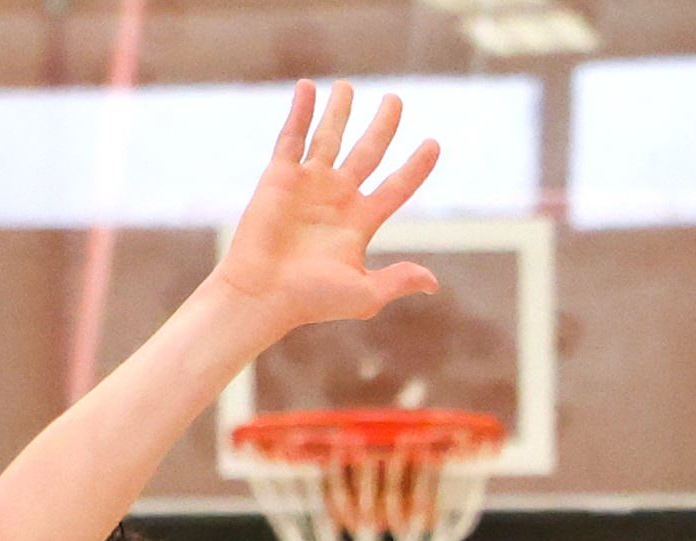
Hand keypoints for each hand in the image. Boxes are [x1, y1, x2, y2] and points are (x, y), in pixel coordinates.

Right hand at [209, 84, 444, 335]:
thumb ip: (397, 281)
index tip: (433, 144)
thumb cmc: (310, 300)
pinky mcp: (279, 177)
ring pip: (329, 137)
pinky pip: (292, 137)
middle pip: (367, 152)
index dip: (416, 167)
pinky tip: (307, 87)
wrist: (261, 294)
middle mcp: (337, 198)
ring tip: (347, 85)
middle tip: (395, 100)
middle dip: (382, 126)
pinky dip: (300, 111)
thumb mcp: (363, 295)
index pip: (396, 186)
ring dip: (339, 111)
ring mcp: (308, 185)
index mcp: (360, 222)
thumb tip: (432, 283)